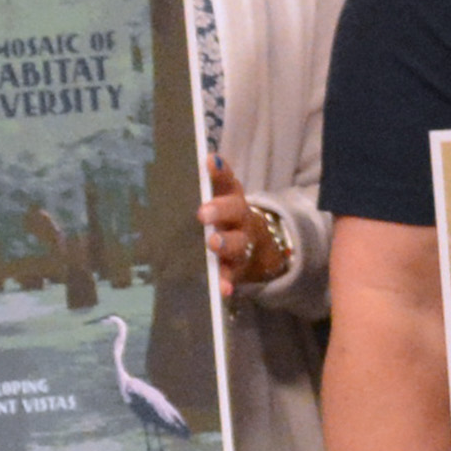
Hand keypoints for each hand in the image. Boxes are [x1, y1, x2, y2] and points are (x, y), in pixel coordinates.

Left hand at [203, 158, 293, 290]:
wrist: (256, 246)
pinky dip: (228, 281)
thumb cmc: (224, 217)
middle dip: (220, 211)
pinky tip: (223, 289)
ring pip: (237, 244)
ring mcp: (241, 244)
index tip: (210, 161)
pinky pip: (233, 275)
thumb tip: (194, 161)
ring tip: (214, 243)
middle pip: (235, 212)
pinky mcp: (237, 268)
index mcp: (232, 197)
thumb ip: (207, 185)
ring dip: (226, 244)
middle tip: (203, 212)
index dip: (220, 171)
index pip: (227, 181)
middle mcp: (240, 219)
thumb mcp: (218, 199)